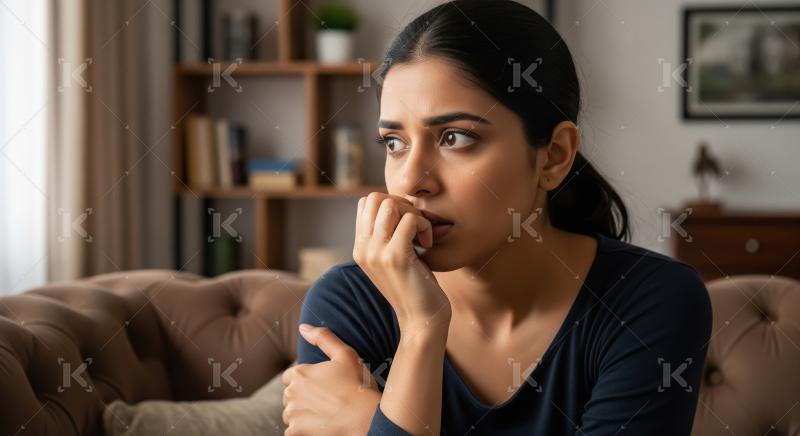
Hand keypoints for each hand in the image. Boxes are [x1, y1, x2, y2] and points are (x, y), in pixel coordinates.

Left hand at [281, 324, 380, 435]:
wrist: (366, 418)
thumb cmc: (358, 385)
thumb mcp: (345, 354)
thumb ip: (323, 338)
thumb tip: (303, 327)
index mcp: (299, 373)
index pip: (290, 376)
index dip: (306, 381)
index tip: (322, 387)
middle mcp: (291, 393)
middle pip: (290, 395)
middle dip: (303, 397)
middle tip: (327, 401)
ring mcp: (292, 414)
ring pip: (291, 413)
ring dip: (302, 414)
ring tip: (324, 414)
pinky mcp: (296, 432)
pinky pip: (292, 431)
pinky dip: (302, 429)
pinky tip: (320, 426)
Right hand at [354, 192, 451, 333]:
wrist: (421, 321)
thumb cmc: (415, 286)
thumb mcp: (393, 258)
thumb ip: (387, 235)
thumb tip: (397, 203)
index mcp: (360, 248)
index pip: (366, 203)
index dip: (391, 204)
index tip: (407, 224)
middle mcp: (363, 249)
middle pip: (374, 198)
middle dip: (401, 203)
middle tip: (416, 226)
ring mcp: (376, 253)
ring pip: (389, 204)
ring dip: (413, 213)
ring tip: (421, 234)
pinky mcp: (395, 257)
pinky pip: (410, 219)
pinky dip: (424, 226)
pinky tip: (427, 244)